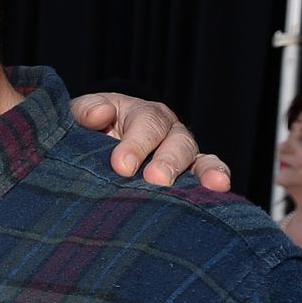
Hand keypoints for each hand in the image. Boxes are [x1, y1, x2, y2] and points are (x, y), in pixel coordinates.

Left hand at [71, 93, 231, 191]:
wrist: (90, 150)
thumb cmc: (87, 132)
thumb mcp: (80, 116)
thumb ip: (86, 111)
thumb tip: (99, 113)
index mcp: (142, 114)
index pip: (146, 123)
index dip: (136, 143)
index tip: (121, 165)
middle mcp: (168, 131)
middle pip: (176, 141)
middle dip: (167, 161)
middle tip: (155, 179)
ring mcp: (181, 154)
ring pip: (197, 158)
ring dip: (202, 172)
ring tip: (209, 185)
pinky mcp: (188, 175)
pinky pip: (208, 174)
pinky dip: (216, 179)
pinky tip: (221, 190)